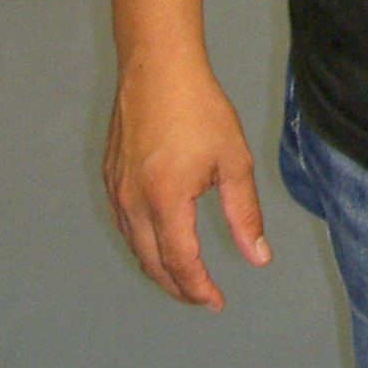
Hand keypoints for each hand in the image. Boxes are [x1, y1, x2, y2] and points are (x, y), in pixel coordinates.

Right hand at [102, 58, 270, 309]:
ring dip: (157, 268)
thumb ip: (244, 213)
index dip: (198, 289)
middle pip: (152, 263)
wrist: (157, 65)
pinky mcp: (109, 175)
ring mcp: (116, 189)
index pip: (180, 263)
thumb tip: (257, 258)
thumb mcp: (233, 160)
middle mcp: (133, 202)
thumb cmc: (199, 107)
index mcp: (165, 201)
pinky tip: (157, 240)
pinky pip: (123, 224)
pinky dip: (141, 243)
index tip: (216, 302)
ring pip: (133, 246)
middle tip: (201, 297)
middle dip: (177, 287)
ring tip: (183, 276)